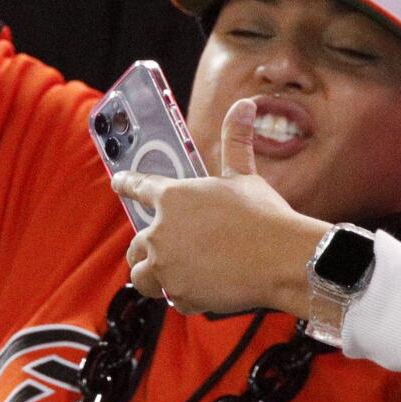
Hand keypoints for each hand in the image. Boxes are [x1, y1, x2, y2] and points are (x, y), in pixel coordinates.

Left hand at [113, 100, 330, 318]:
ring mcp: (166, 266)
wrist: (282, 259)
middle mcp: (160, 232)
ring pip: (143, 275)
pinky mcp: (178, 294)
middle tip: (169, 248)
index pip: (139, 187)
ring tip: (175, 274)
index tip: (118, 183)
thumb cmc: (265, 216)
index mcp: (172, 197)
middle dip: (147, 247)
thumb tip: (243, 104)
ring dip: (155, 275)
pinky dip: (182, 294)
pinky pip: (170, 297)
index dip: (127, 184)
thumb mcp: (245, 175)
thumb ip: (236, 141)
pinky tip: (202, 288)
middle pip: (136, 243)